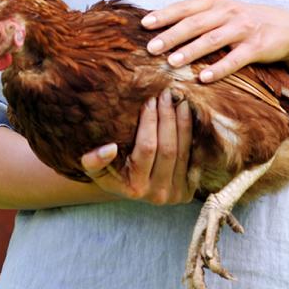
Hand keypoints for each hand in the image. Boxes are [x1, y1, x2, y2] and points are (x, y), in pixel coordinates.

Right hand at [81, 88, 195, 204]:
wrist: (129, 188)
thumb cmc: (110, 171)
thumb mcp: (94, 168)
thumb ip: (93, 160)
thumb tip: (110, 149)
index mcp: (134, 188)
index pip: (147, 148)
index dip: (150, 122)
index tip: (150, 100)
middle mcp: (156, 194)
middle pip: (168, 148)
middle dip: (168, 117)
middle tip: (167, 94)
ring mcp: (176, 194)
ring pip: (184, 152)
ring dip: (183, 123)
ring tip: (180, 101)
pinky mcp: (189, 191)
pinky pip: (195, 158)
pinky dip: (194, 136)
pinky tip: (189, 117)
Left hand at [141, 0, 288, 81]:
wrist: (286, 27)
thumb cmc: (244, 21)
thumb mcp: (222, 12)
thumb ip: (198, 16)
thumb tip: (161, 25)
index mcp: (215, 3)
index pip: (185, 8)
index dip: (165, 15)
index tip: (144, 24)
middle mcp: (228, 12)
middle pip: (195, 24)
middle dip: (171, 36)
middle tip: (151, 48)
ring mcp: (243, 28)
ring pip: (212, 39)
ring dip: (191, 51)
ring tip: (172, 63)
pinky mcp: (257, 46)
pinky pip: (236, 58)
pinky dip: (219, 68)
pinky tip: (204, 78)